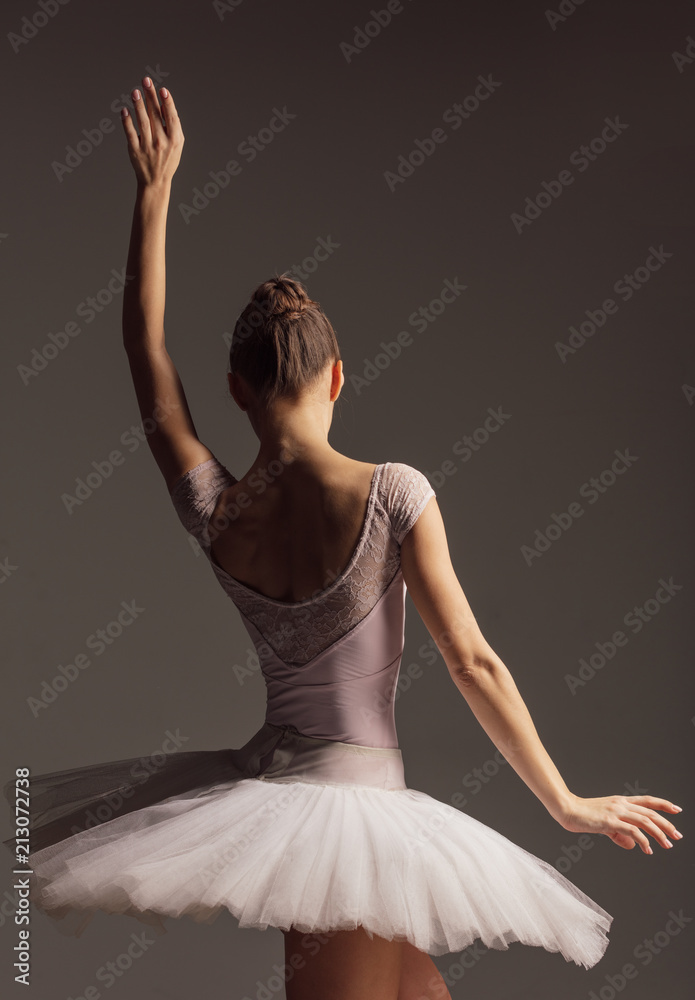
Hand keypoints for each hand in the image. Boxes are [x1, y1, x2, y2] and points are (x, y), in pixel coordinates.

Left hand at [121, 76, 183, 188]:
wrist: (156, 181)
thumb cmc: (168, 159)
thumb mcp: (177, 144)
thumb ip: (173, 126)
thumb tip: (166, 104)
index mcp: (174, 140)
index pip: (171, 118)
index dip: (167, 103)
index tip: (162, 89)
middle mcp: (161, 142)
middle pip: (155, 115)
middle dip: (150, 96)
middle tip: (146, 80)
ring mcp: (147, 146)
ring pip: (142, 122)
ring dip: (138, 106)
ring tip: (135, 91)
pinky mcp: (135, 150)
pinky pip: (130, 133)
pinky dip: (127, 121)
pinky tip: (124, 110)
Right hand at [557, 793, 682, 853]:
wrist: (567, 810)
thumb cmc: (584, 816)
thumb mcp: (605, 825)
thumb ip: (619, 834)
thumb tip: (632, 845)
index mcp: (621, 801)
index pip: (647, 801)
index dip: (663, 804)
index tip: (677, 810)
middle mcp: (621, 804)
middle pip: (650, 812)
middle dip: (666, 824)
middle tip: (677, 835)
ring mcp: (616, 811)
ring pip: (645, 821)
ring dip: (659, 833)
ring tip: (667, 844)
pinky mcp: (610, 821)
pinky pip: (632, 830)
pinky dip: (643, 841)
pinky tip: (647, 849)